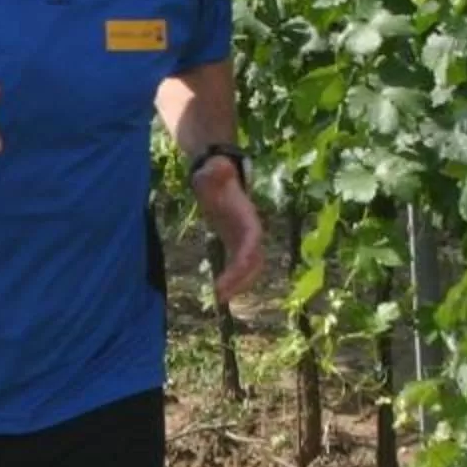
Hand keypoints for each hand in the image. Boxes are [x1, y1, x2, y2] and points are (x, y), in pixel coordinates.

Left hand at [197, 162, 263, 304]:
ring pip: (250, 267)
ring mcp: (244, 238)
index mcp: (247, 216)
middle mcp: (250, 230)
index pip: (252, 240)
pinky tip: (218, 293)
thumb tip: (218, 168)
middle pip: (255, 260)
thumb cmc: (214, 173)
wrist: (219, 174)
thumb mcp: (212, 170)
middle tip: (221, 295)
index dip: (246, 257)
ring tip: (219, 299)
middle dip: (242, 279)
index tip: (235, 270)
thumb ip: (215, 171)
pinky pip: (239, 267)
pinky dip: (232, 280)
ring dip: (239, 284)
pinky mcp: (235, 243)